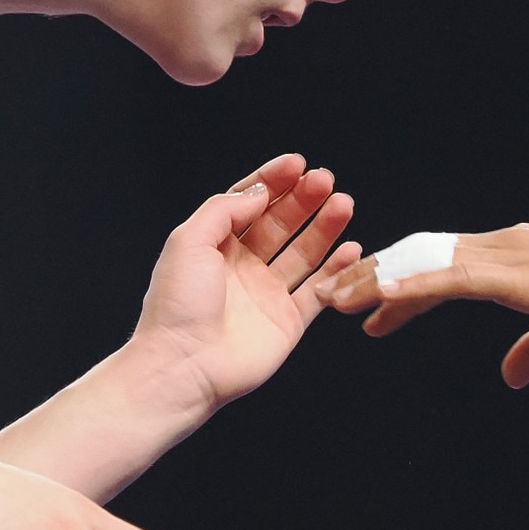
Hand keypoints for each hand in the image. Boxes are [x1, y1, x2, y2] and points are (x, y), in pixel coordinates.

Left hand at [130, 155, 359, 410]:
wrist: (182, 366)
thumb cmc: (177, 306)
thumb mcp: (188, 241)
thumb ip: (224, 209)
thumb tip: (259, 192)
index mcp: (216, 246)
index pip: (250, 203)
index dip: (273, 181)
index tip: (297, 163)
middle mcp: (243, 267)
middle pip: (282, 223)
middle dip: (305, 199)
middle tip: (326, 180)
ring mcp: (267, 294)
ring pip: (304, 252)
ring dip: (325, 227)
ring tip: (344, 204)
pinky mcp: (287, 322)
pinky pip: (318, 291)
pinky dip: (337, 269)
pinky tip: (351, 248)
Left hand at [316, 222, 528, 386]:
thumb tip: (511, 376)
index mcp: (511, 253)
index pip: (440, 264)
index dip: (400, 284)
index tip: (367, 311)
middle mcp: (500, 244)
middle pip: (418, 255)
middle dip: (371, 276)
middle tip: (329, 298)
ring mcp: (503, 254)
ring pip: (422, 262)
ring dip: (374, 281)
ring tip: (334, 301)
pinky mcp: (509, 274)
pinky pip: (445, 278)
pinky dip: (407, 286)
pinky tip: (377, 298)